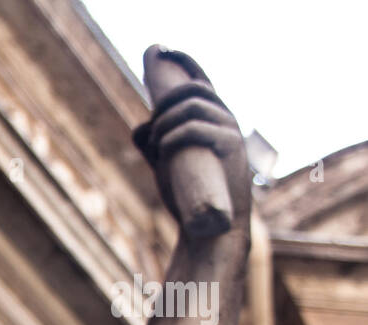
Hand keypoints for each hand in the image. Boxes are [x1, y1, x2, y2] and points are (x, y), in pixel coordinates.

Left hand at [133, 49, 252, 234]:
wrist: (210, 227)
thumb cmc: (191, 193)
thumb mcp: (169, 162)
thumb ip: (155, 141)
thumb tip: (140, 126)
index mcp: (212, 118)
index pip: (200, 80)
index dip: (183, 62)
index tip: (162, 52)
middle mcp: (225, 119)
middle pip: (194, 88)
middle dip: (167, 100)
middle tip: (153, 125)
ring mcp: (230, 132)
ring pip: (192, 106)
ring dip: (166, 122)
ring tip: (158, 147)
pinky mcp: (230, 147)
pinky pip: (195, 128)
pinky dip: (172, 136)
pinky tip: (163, 150)